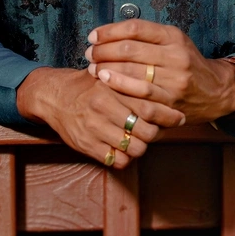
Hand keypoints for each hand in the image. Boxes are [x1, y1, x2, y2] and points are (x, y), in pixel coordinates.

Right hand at [15, 67, 182, 168]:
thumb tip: (168, 90)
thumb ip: (134, 81)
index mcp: (113, 88)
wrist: (55, 96)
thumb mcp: (110, 76)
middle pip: (145, 129)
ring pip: (134, 148)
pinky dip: (126, 157)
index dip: (168, 115)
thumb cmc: (89, 86)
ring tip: (141, 139)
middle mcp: (104, 108)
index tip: (179, 117)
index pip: (149, 105)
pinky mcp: (87, 145)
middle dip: (158, 133)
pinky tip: (125, 148)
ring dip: (143, 146)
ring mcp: (94, 128)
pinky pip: (117, 160)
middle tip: (160, 130)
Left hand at [85, 19, 234, 125]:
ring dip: (107, 69)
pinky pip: (141, 93)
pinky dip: (120, 87)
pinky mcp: (172, 100)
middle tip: (90, 55)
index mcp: (174, 36)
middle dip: (103, 51)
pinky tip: (107, 83)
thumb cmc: (187, 64)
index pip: (135, 28)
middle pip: (130, 49)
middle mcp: (176, 55)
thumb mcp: (173, 42)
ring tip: (93, 69)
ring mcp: (175, 79)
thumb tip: (108, 34)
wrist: (216, 91)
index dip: (109, 31)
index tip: (93, 37)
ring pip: (133, 71)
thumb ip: (147, 37)